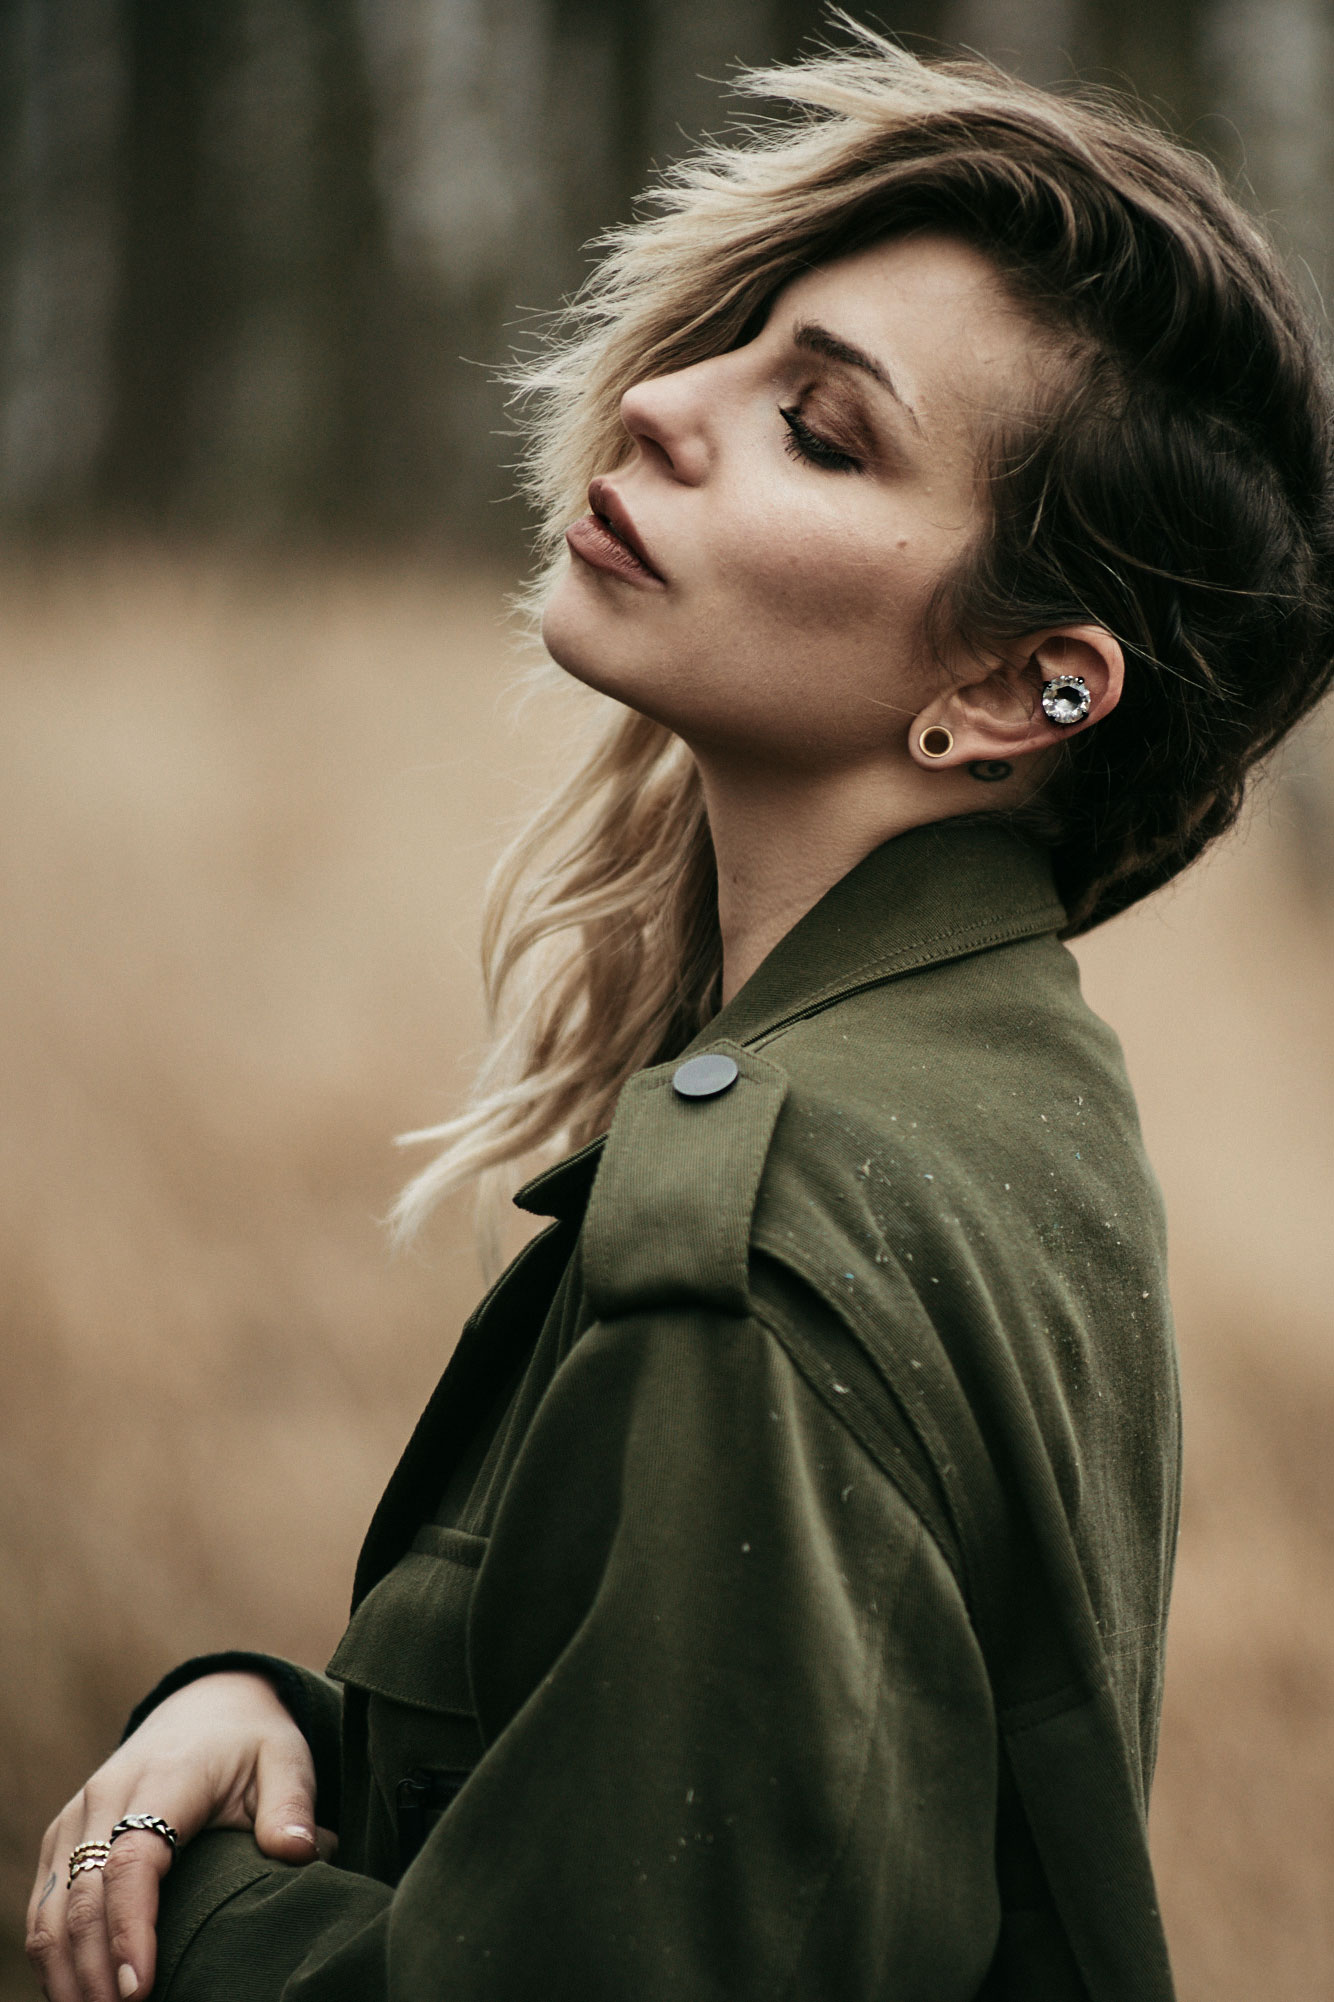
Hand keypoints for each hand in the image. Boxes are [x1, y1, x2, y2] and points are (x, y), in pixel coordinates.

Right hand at [25, 1671, 335, 2001]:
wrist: (205, 1706)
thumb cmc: (249, 1742)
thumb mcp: (284, 1757)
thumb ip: (292, 1803)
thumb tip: (299, 1850)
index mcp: (162, 1777)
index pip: (132, 1860)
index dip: (130, 1928)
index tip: (142, 1987)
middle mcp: (105, 1796)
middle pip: (83, 1897)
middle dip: (95, 1970)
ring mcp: (76, 1818)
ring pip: (51, 1910)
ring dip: (67, 1972)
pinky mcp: (62, 1838)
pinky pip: (43, 1906)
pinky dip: (52, 1955)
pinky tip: (77, 1993)